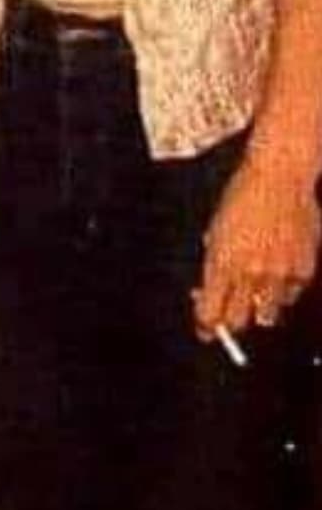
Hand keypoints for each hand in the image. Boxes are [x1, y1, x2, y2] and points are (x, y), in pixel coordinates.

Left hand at [192, 152, 319, 338]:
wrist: (279, 178)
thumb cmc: (240, 198)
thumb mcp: (215, 229)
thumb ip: (214, 262)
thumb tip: (209, 291)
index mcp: (221, 263)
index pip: (211, 311)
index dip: (207, 325)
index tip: (206, 330)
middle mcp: (249, 274)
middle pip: (239, 321)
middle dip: (232, 321)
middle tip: (230, 313)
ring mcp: (279, 275)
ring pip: (268, 314)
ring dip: (259, 308)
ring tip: (256, 290)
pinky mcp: (303, 271)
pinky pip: (291, 296)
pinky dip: (283, 291)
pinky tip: (277, 273)